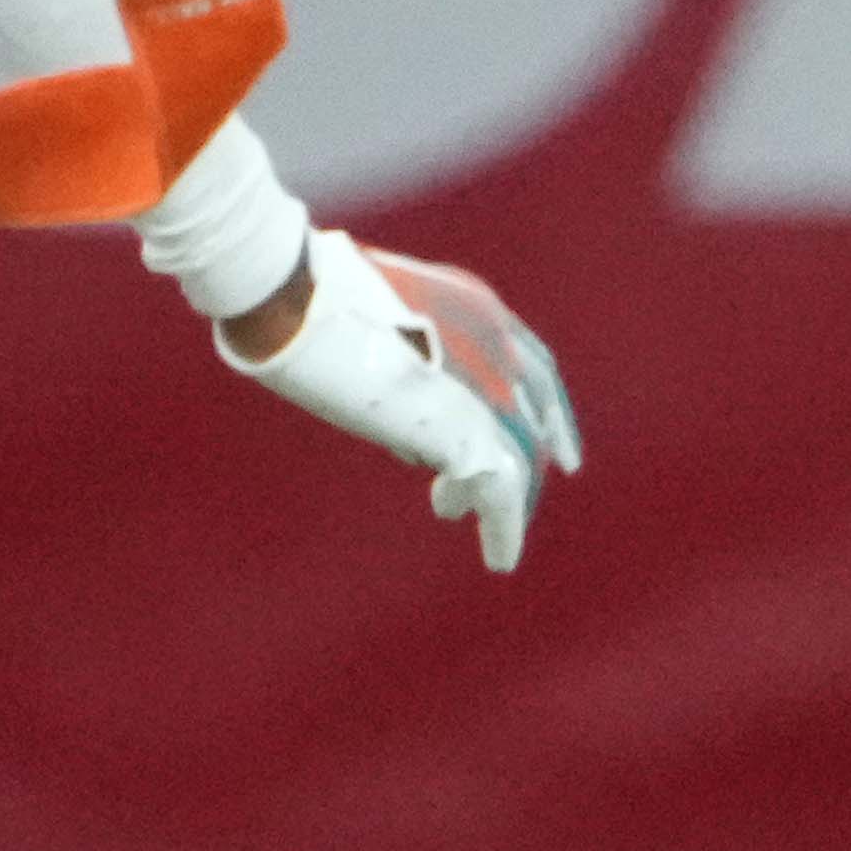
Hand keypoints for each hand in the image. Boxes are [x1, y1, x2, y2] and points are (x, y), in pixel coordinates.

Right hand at [220, 229, 581, 571]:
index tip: (556, 443)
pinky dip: (504, 529)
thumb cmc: (297, 292)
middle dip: (530, 459)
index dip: (547, 410)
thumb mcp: (362, 321)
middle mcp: (493, 344)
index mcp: (474, 307)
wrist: (294, 293)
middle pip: (532, 415)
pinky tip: (500, 558)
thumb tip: (395, 422)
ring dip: (509, 503)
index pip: (531, 366)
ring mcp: (486, 385)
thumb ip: (393, 365)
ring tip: (484, 536)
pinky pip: (501, 493)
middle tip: (519, 502)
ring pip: (520, 459)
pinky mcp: (466, 429)